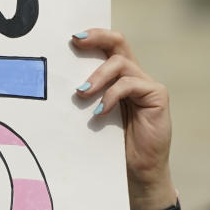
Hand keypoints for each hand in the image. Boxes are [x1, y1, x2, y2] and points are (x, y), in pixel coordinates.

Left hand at [72, 29, 174, 209]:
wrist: (135, 173)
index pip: (107, 46)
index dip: (93, 36)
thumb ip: (84, 97)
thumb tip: (52, 82)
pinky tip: (99, 111)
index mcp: (117, 77)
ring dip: (97, 76)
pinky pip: (130, 84)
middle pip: (118, 43)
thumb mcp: (90, 116)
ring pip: (120, 63)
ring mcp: (146, 85)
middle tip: (75, 41)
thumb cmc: (109, 145)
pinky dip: (111, 95)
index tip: (71, 37)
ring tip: (81, 94)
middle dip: (97, 37)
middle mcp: (133, 76)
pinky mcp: (157, 96)